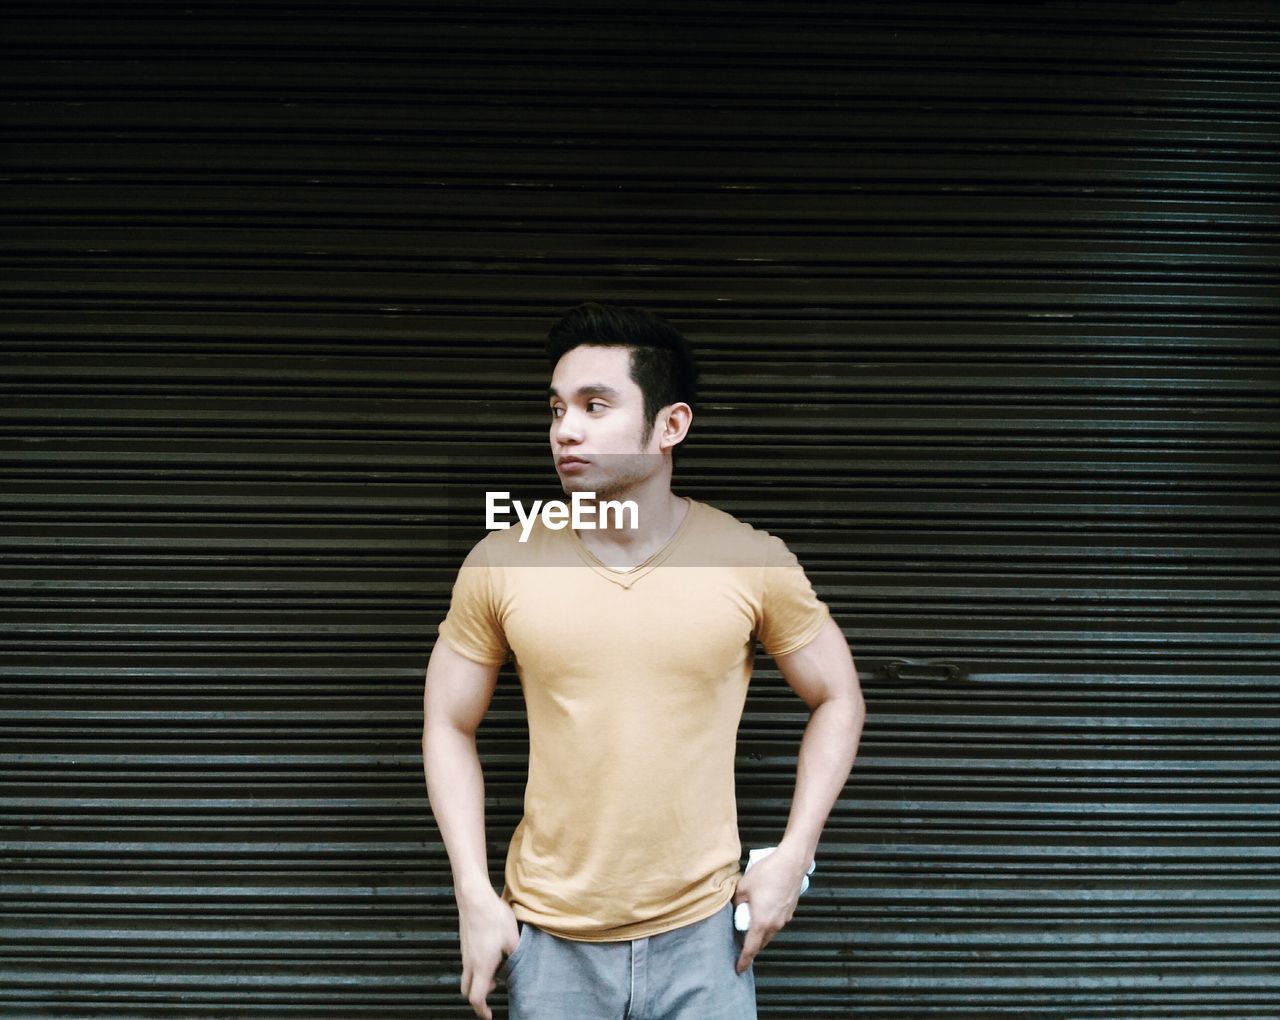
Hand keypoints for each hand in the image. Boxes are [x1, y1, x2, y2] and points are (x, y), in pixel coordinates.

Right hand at [457, 888, 519, 1018]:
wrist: (474, 897)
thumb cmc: (492, 916)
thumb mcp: (512, 938)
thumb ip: (517, 955)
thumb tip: (523, 965)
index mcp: (482, 966)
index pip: (476, 998)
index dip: (482, 1011)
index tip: (490, 1016)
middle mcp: (470, 963)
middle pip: (467, 991)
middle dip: (479, 997)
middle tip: (494, 993)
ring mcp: (465, 953)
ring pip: (467, 977)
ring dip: (479, 981)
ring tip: (496, 972)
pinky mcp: (465, 944)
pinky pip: (467, 964)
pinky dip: (477, 968)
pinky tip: (491, 956)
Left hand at [732, 844, 807, 973]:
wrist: (792, 863)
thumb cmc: (767, 873)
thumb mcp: (743, 886)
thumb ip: (737, 901)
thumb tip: (736, 908)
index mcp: (761, 922)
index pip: (751, 948)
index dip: (744, 960)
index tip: (739, 969)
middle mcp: (775, 924)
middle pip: (761, 943)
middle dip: (751, 946)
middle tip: (739, 945)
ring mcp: (784, 918)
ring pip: (769, 933)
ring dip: (760, 934)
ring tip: (749, 925)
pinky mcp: (790, 911)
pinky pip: (776, 923)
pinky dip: (768, 923)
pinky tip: (762, 911)